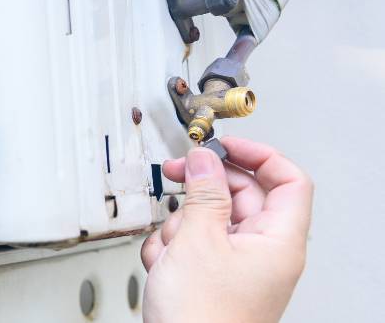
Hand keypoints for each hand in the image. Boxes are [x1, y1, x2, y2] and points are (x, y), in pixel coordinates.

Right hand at [141, 137, 313, 322]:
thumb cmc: (202, 319)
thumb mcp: (198, 241)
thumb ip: (202, 193)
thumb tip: (204, 159)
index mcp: (278, 241)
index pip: (287, 180)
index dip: (257, 154)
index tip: (224, 144)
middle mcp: (264, 252)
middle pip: (239, 196)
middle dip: (202, 189)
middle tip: (176, 174)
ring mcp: (237, 266)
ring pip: (209, 220)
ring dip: (180, 225)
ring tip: (170, 247)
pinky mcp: (212, 278)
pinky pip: (194, 245)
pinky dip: (173, 248)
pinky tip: (163, 264)